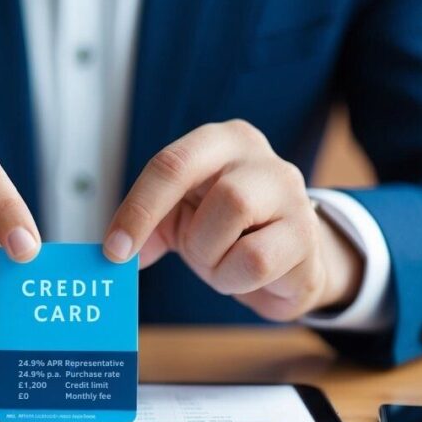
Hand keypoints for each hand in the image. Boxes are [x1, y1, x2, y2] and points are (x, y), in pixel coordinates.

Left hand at [102, 120, 361, 320]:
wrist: (283, 261)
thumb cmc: (226, 230)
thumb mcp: (179, 218)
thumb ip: (146, 229)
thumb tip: (115, 254)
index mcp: (220, 142)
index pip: (172, 165)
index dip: (139, 210)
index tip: (115, 250)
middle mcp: (260, 157)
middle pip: (220, 193)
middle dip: (195, 238)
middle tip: (192, 256)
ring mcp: (292, 193)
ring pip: (237, 218)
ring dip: (215, 259)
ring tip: (223, 263)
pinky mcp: (307, 236)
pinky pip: (257, 260)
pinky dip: (236, 279)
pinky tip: (245, 275)